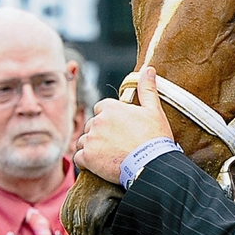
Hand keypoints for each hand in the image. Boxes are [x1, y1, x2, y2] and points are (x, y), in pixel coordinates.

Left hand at [74, 67, 172, 184]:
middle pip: (92, 125)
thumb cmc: (155, 138)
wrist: (152, 165)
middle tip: (117, 144)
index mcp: (111, 108)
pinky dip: (87, 162)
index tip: (121, 129)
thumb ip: (147, 88)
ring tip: (110, 155)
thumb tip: (148, 69)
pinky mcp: (87, 157)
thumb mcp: (154, 110)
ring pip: (84, 141)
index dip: (111, 119)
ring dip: (93, 147)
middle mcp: (97, 121)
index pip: (101, 108)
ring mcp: (91, 139)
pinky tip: (100, 165)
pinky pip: (79, 158)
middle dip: (100, 133)